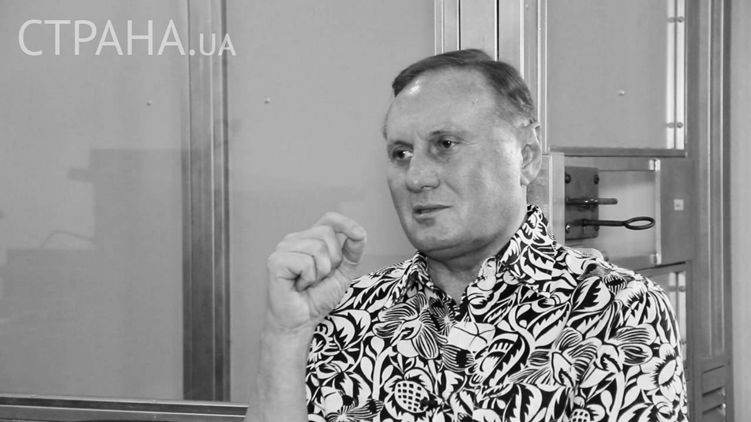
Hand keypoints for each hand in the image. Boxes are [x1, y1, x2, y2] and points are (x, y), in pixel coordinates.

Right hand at [264, 212, 366, 333]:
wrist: (301, 322)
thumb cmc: (317, 298)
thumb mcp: (342, 272)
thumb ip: (352, 252)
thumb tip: (360, 233)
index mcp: (308, 239)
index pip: (329, 219)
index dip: (345, 223)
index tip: (359, 234)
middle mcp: (294, 239)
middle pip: (327, 233)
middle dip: (333, 261)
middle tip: (319, 278)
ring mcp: (282, 248)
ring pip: (318, 248)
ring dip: (320, 273)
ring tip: (308, 283)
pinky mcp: (276, 261)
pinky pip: (306, 263)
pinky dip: (309, 279)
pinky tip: (299, 286)